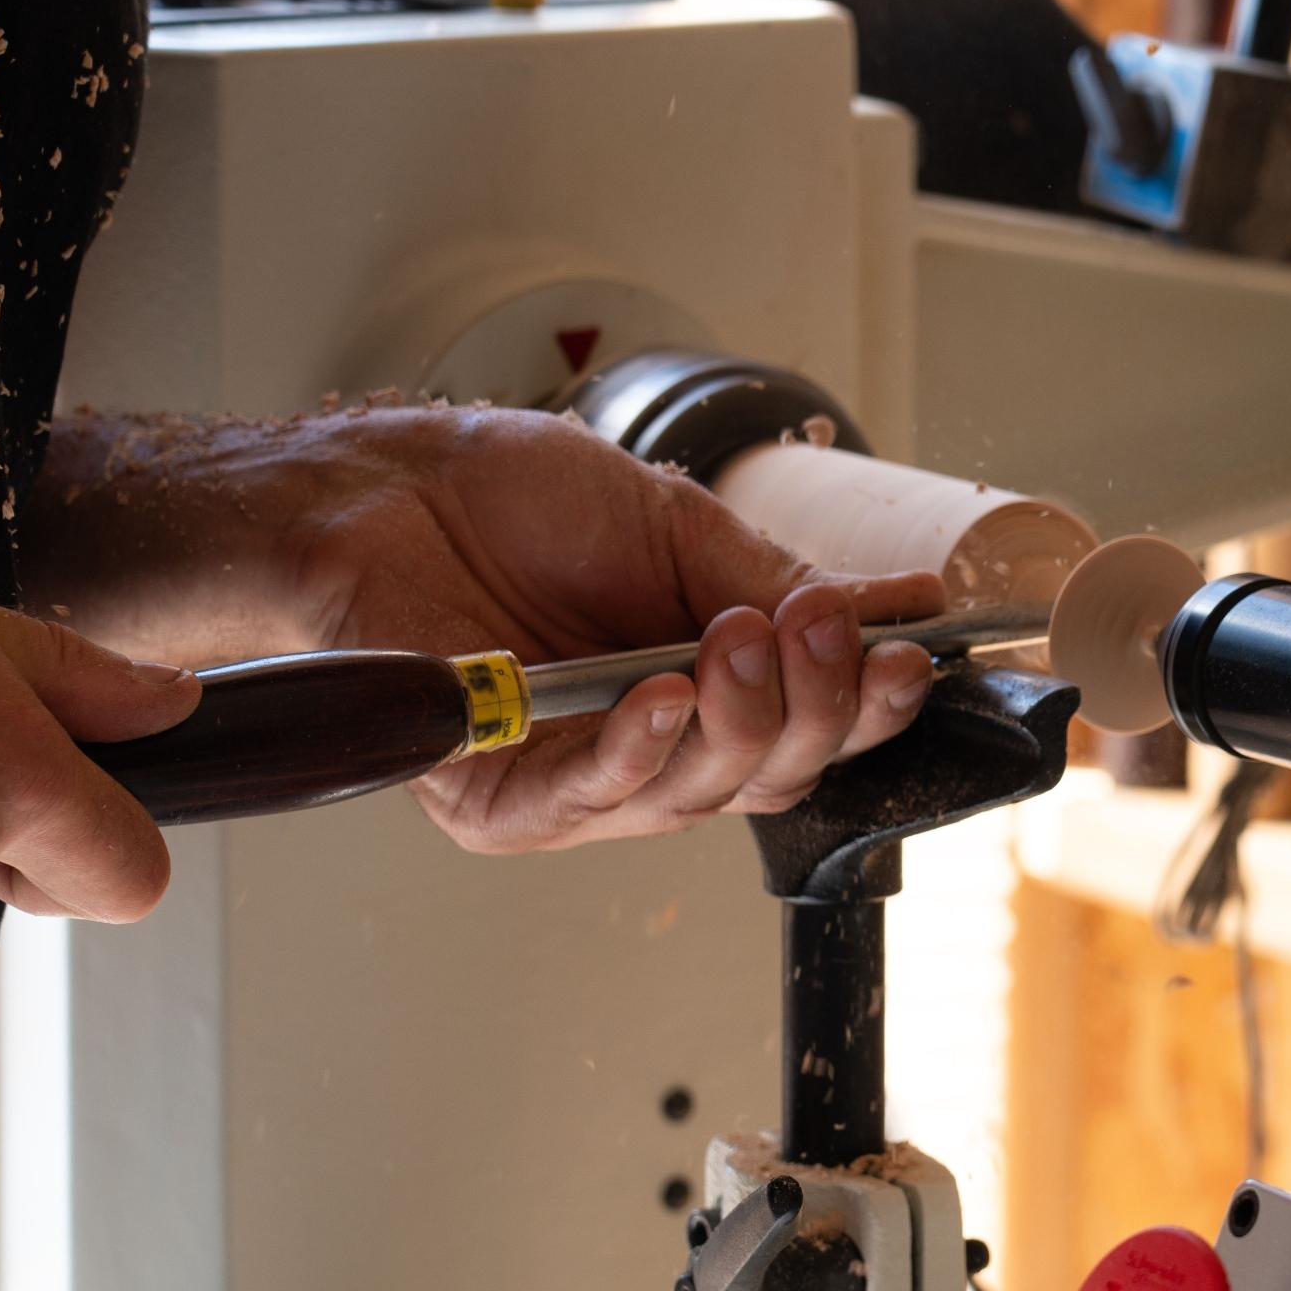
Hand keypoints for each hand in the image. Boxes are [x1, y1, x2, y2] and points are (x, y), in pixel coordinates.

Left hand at [25, 406, 943, 851]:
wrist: (382, 490)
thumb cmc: (510, 502)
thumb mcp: (679, 527)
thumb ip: (780, 582)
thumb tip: (906, 604)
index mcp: (707, 692)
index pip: (813, 730)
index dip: (868, 704)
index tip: (908, 655)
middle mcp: (652, 752)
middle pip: (773, 777)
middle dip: (815, 706)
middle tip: (822, 629)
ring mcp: (576, 784)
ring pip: (696, 795)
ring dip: (737, 720)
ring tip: (740, 641)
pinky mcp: (495, 798)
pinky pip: (583, 800)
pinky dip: (636, 754)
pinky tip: (664, 697)